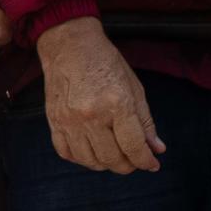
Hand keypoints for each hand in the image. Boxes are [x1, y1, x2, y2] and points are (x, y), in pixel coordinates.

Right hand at [35, 16, 164, 171]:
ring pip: (90, 160)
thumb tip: (156, 149)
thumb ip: (145, 121)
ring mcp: (69, 120)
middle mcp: (91, 115)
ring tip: (114, 155)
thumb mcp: (133, 87)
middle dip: (128, 165)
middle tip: (134, 160)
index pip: (133, 146)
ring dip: (106, 164)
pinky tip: (91, 151)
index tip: (151, 164)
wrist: (69, 44)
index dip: (145, 161)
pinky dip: (81, 159)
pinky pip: (67, 153)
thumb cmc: (104, 61)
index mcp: (116, 103)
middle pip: (112, 158)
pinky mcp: (53, 121)